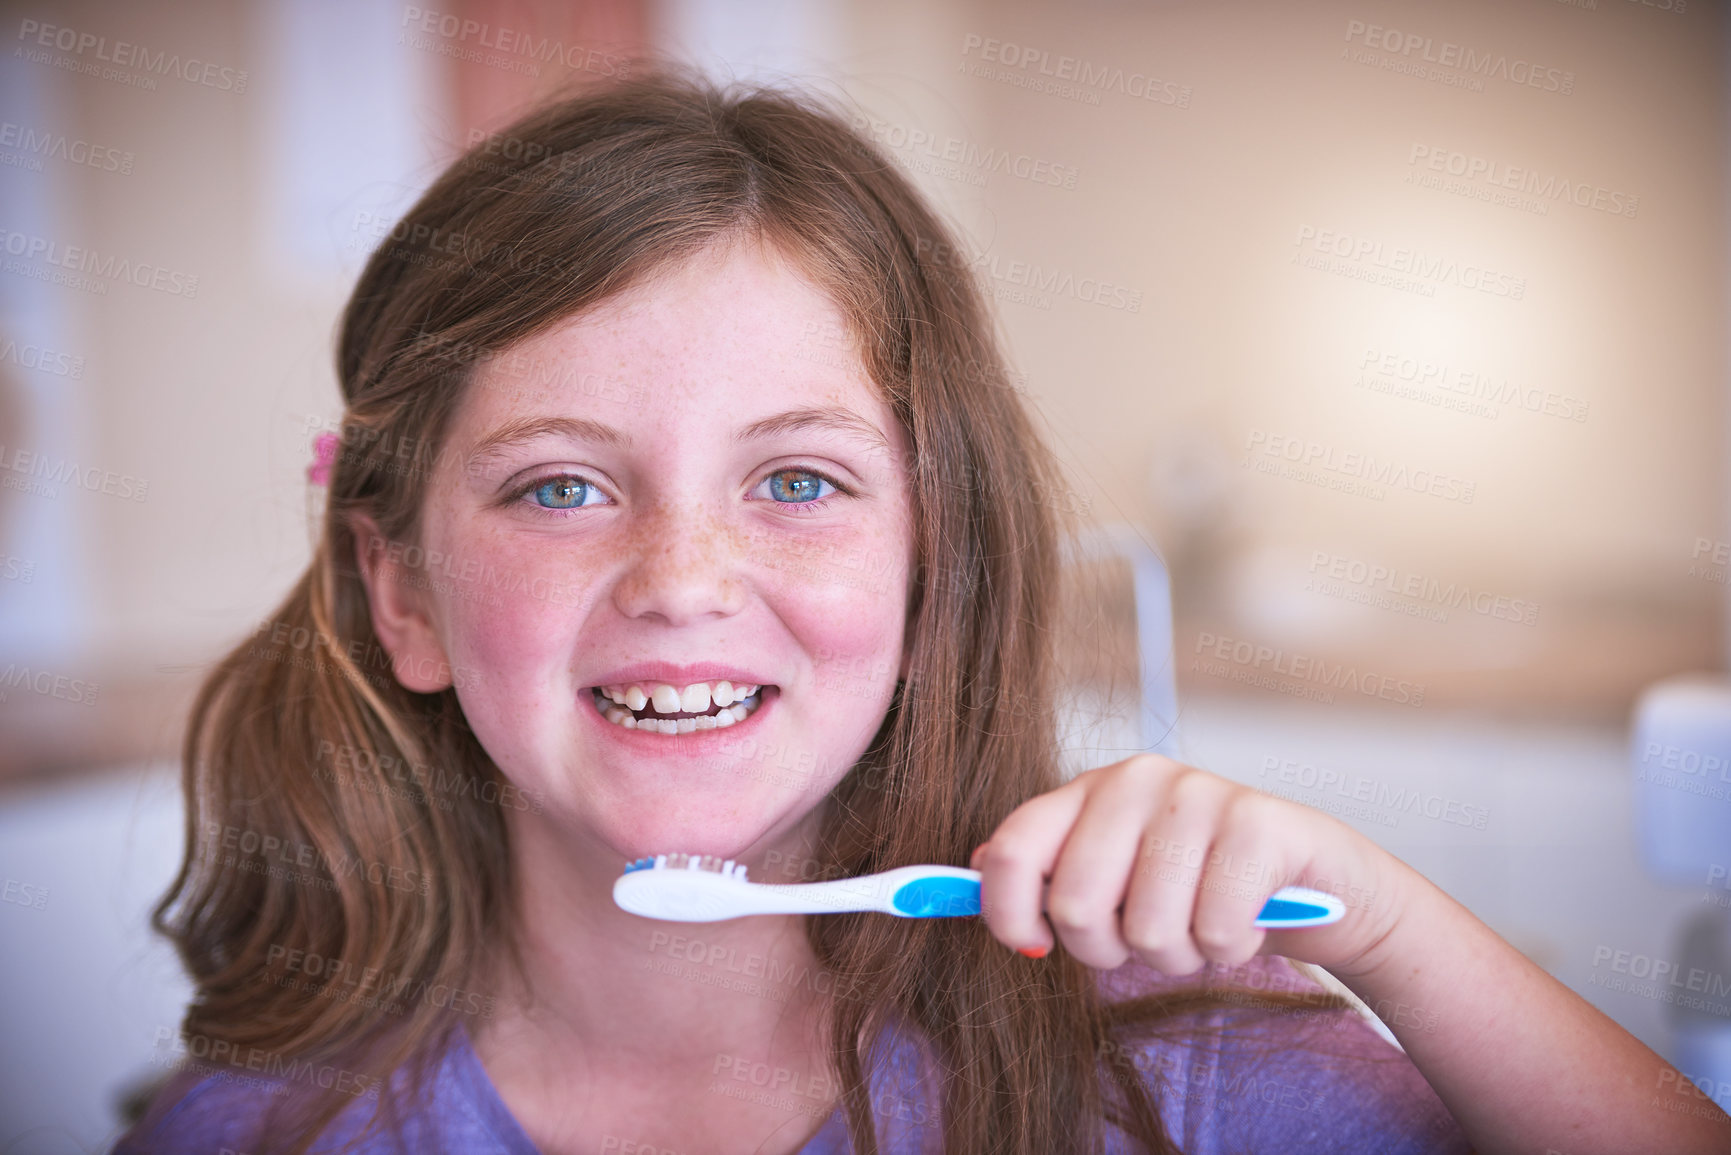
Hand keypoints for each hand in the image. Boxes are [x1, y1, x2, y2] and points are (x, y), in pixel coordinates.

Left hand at [970, 753, 1412, 975]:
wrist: (1319, 880)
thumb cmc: (1199, 886)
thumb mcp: (1117, 876)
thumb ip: (1048, 873)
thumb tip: (969, 868)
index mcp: (1088, 790)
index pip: (1013, 849)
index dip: (1006, 914)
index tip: (1031, 947)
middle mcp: (1137, 779)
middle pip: (1077, 905)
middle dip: (1111, 950)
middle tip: (1148, 938)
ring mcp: (1200, 794)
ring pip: (1150, 929)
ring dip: (1179, 956)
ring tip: (1202, 928)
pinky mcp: (1260, 824)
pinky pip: (1215, 930)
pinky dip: (1231, 950)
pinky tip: (1246, 921)